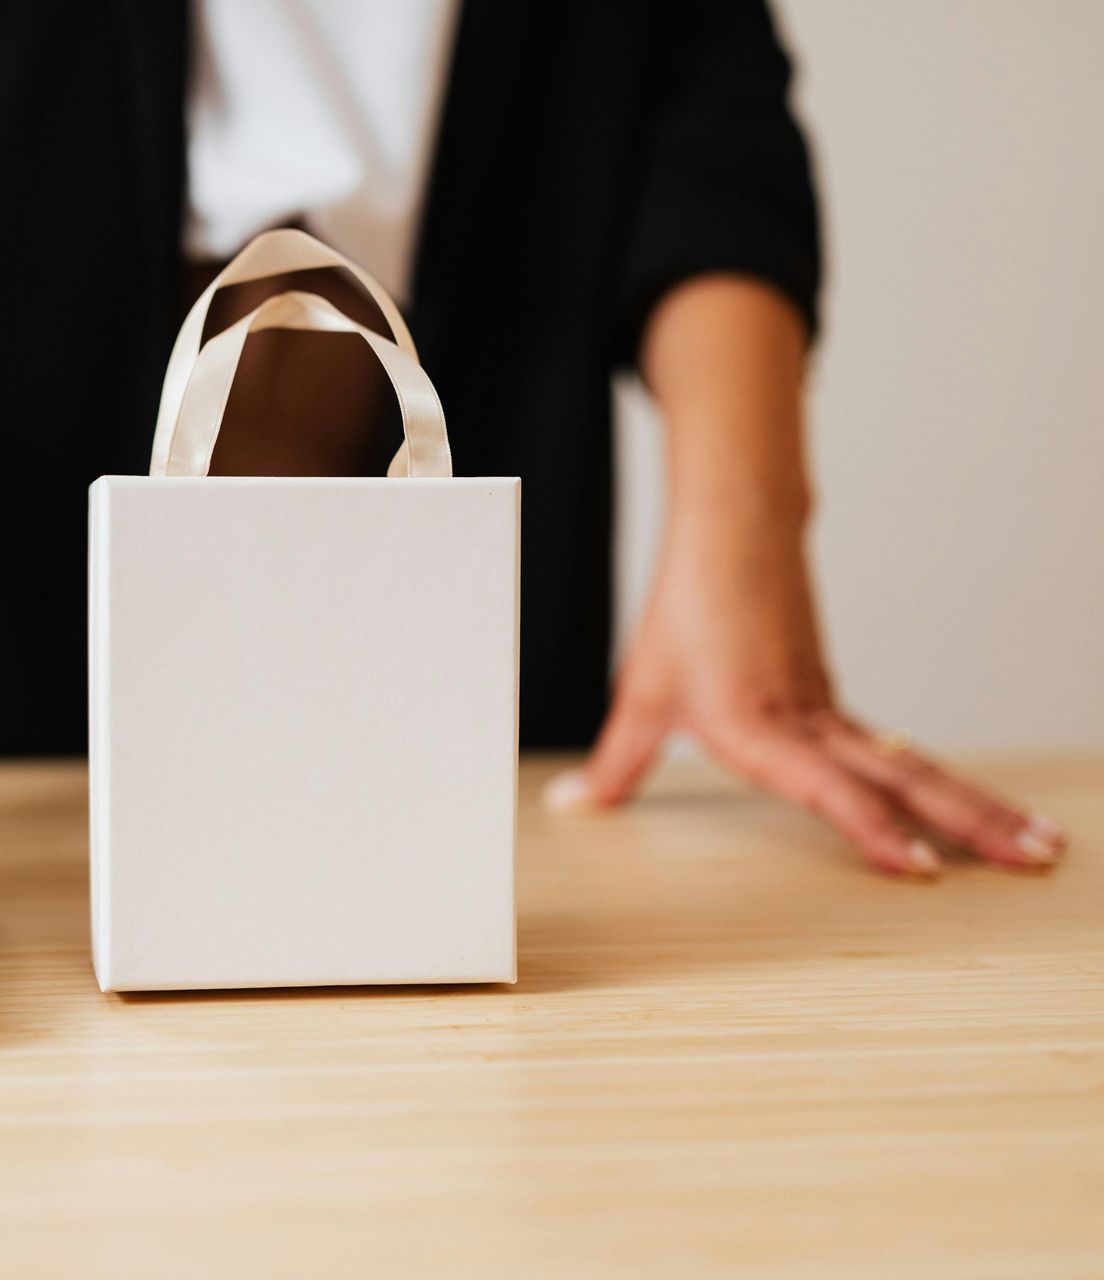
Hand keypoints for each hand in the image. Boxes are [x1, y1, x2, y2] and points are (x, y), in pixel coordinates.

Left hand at [545, 507, 1068, 875]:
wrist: (731, 537)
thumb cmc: (687, 613)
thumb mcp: (642, 695)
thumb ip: (615, 763)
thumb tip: (572, 806)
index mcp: (759, 725)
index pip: (827, 785)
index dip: (870, 826)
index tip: (917, 866)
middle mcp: (810, 722)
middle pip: (904, 778)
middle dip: (971, 823)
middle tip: (1036, 859)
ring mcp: (833, 713)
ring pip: (918, 766)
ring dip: (981, 807)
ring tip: (1041, 845)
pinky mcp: (837, 705)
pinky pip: (901, 753)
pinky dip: (948, 786)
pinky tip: (987, 815)